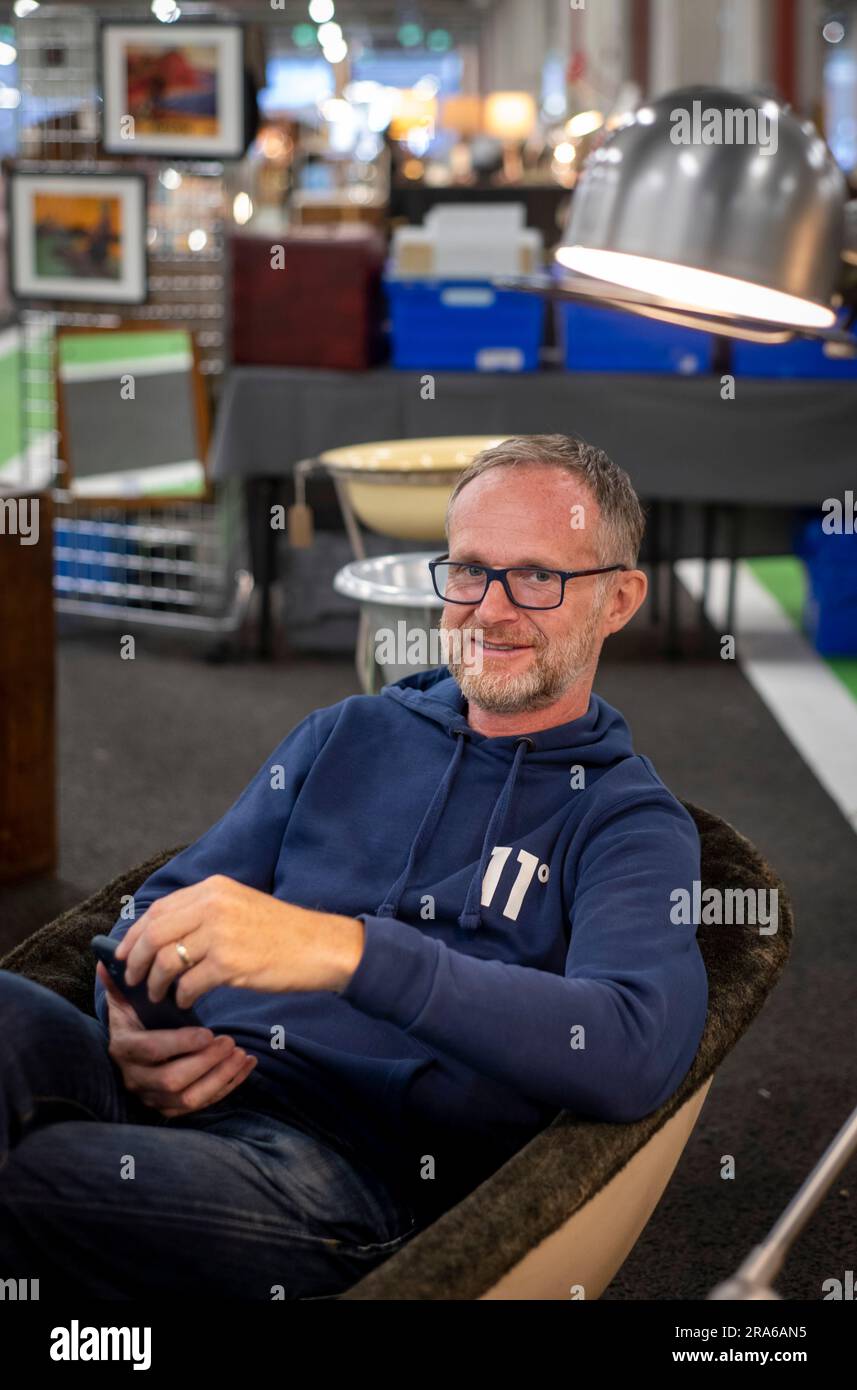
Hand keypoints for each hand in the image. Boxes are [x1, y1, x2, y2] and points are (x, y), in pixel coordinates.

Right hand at [97, 961, 257, 1117]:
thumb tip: (105, 961)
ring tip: (240, 1054)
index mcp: (124, 1048)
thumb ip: (119, 981)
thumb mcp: (126, 997)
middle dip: (205, 1062)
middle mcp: (135, 1077)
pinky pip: (202, 1104)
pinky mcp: (171, 1107)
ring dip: (219, 1077)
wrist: (135, 1043)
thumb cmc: (137, 1014)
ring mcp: (153, 1096)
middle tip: (229, 1042)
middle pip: (172, 1080)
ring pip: (189, 1098)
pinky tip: (245, 1065)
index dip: (180, 1043)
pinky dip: (227, 1086)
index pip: (151, 1051)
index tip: (207, 1032)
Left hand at [115, 875, 364, 1009]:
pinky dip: (181, 997)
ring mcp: (221, 934)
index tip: (124, 953)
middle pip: (154, 934)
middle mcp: (214, 905)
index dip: (135, 934)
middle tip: (132, 979)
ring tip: (158, 994)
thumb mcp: (240, 905)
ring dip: (155, 983)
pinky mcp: (229, 963)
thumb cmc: (282, 932)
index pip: (159, 909)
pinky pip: (188, 984)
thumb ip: (204, 912)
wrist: (321, 946)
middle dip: (134, 960)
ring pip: (165, 961)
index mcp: (214, 888)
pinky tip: (186, 1001)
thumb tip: (160, 935)